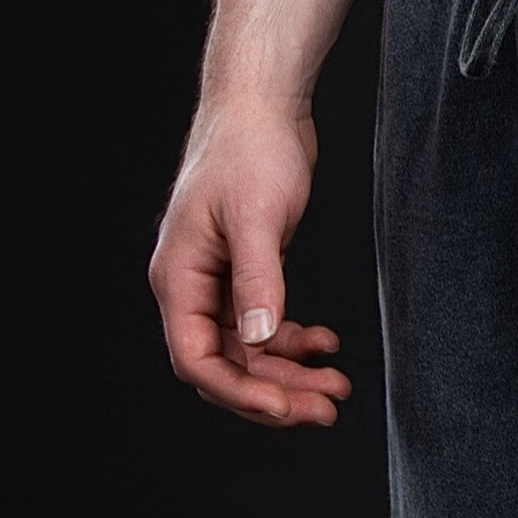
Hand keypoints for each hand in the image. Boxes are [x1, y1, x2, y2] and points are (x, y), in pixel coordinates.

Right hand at [150, 97, 353, 427]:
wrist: (263, 107)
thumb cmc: (250, 149)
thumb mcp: (256, 217)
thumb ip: (257, 280)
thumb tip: (258, 339)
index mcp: (178, 278)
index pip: (197, 360)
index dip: (240, 391)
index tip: (286, 406)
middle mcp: (191, 288)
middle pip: (226, 367)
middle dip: (275, 394)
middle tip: (327, 410)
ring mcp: (217, 285)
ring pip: (250, 354)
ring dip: (292, 376)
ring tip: (339, 386)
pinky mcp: (246, 276)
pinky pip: (265, 330)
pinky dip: (296, 344)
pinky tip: (328, 345)